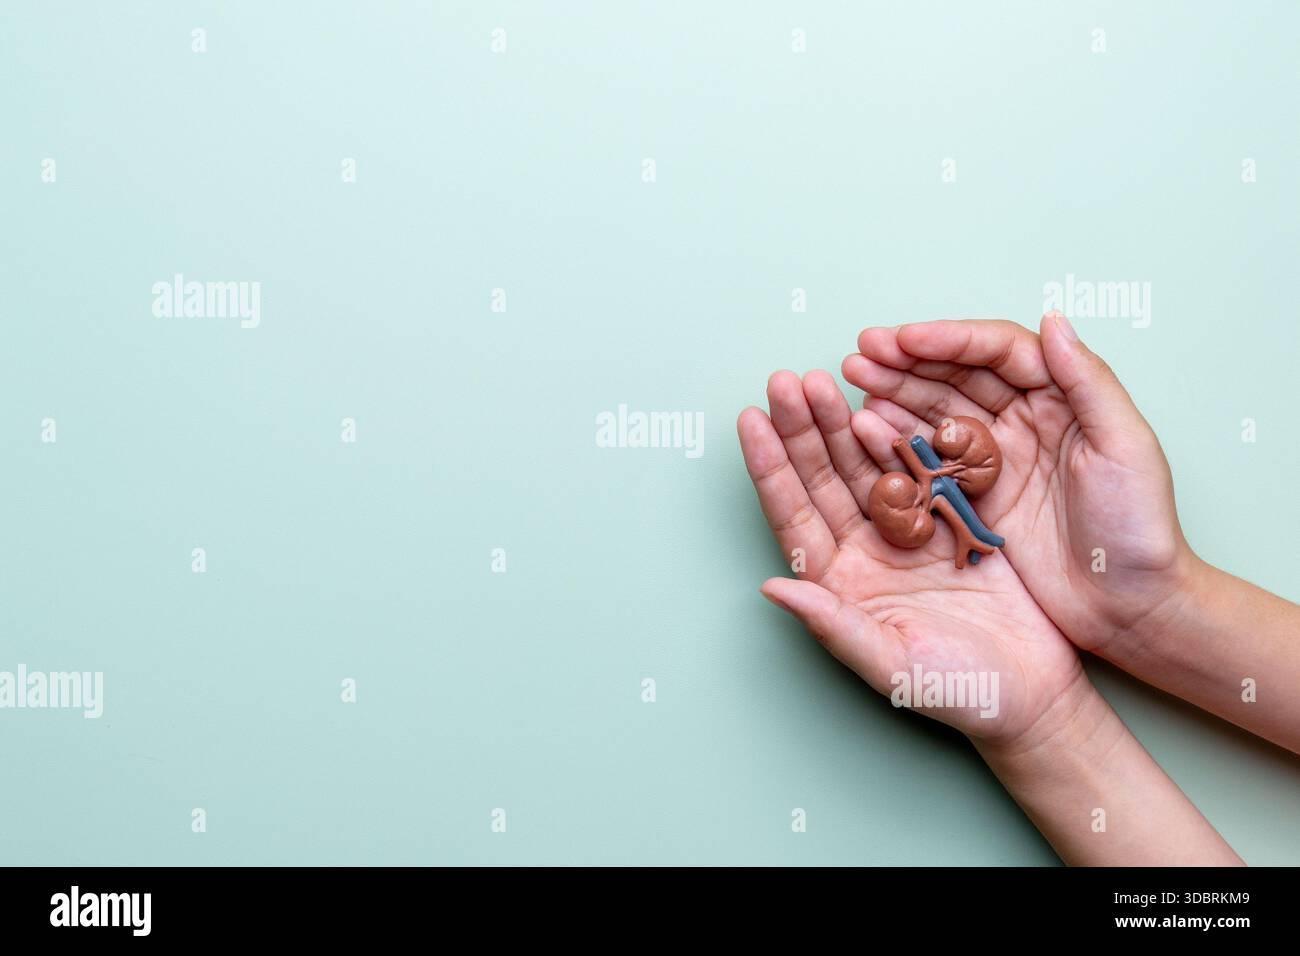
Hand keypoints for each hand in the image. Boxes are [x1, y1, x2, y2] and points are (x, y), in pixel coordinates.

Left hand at [737, 370, 1086, 744]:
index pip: (793, 514)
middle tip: (786, 380)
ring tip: (825, 379)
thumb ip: (832, 624)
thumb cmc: (961, 691)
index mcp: (839, 582)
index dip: (770, 467)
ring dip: (842, 422)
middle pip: (821, 478)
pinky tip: (882, 402)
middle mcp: (863, 550)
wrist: (1035, 692)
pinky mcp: (949, 518)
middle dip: (802, 428)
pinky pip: (918, 467)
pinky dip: (900, 434)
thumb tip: (772, 587)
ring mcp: (905, 530)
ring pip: (864, 464)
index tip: (750, 419)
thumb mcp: (891, 663)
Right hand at [843, 312, 1194, 654]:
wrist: (1129, 608)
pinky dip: (896, 440)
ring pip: (936, 410)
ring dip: (894, 391)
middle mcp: (1024, 419)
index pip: (999, 351)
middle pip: (958, 374)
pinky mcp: (974, 497)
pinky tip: (866, 427)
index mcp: (1062, 398)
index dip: (950, 340)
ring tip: (855, 380)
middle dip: (908, 360)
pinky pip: (928, 459)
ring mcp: (995, 458)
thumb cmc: (1139, 530)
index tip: (904, 339)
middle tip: (862, 353)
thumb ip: (1089, 381)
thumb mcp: (1127, 448)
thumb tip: (1053, 319)